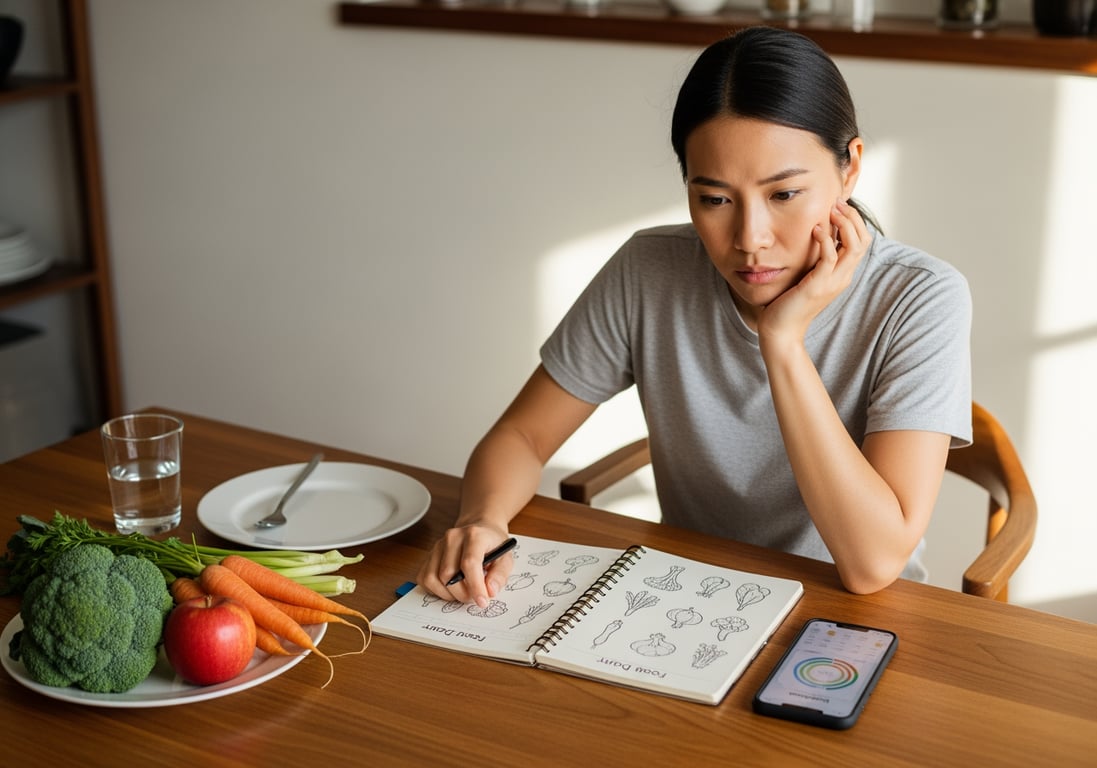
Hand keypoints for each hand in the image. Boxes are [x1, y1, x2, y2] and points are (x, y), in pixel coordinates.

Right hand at [416, 523, 513, 608]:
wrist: (479, 529)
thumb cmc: (492, 544)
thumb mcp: (506, 558)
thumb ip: (500, 575)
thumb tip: (489, 591)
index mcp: (474, 535)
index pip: (469, 563)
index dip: (475, 586)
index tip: (482, 602)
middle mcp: (452, 537)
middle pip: (448, 574)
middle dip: (462, 593)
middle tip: (474, 597)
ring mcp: (438, 545)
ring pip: (433, 578)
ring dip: (448, 594)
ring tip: (463, 592)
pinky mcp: (429, 555)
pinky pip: (424, 578)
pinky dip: (436, 590)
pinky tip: (450, 588)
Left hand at [758, 200, 869, 343]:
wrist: (781, 330)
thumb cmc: (789, 301)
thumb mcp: (807, 275)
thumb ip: (814, 258)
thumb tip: (813, 234)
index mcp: (842, 273)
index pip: (862, 240)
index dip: (854, 220)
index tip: (838, 204)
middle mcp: (842, 277)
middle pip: (863, 240)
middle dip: (852, 217)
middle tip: (836, 202)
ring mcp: (832, 282)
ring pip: (854, 246)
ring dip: (844, 224)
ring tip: (830, 210)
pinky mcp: (817, 286)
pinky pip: (830, 258)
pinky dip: (826, 240)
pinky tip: (815, 230)